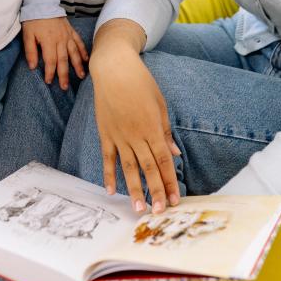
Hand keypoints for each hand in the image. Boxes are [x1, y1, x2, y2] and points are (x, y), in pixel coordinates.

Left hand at [22, 17, 87, 89]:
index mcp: (49, 42)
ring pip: (74, 53)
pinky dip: (83, 51)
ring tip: (81, 76)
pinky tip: (86, 59)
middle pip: (64, 60)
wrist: (43, 3)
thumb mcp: (27, 35)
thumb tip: (32, 67)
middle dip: (64, 74)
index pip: (50, 61)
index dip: (50, 72)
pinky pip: (79, 42)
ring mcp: (68, 36)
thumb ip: (30, 51)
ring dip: (77, 65)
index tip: (49, 81)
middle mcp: (60, 40)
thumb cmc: (33, 20)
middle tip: (65, 86)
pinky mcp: (71, 31)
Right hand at [90, 21, 180, 214]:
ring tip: (138, 209)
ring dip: (134, 189)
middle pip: (148, 168)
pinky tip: (111, 190)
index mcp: (152, 127)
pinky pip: (107, 158)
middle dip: (155, 191)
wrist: (114, 68)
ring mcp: (118, 135)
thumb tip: (174, 153)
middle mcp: (135, 135)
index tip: (175, 198)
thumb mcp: (160, 103)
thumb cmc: (141, 82)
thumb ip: (165, 130)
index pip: (163, 160)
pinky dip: (108, 174)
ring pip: (128, 167)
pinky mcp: (105, 133)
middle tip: (160, 212)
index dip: (169, 181)